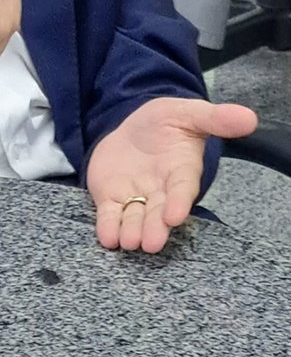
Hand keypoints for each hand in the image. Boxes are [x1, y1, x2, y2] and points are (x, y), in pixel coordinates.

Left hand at [87, 98, 256, 253]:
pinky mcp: (112, 199)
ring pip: (135, 219)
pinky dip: (108, 227)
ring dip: (132, 231)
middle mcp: (160, 190)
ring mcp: (136, 197)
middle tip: (152, 243)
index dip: (179, 202)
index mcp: (181, 171)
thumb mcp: (189, 112)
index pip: (182, 189)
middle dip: (155, 228)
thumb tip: (249, 117)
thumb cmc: (166, 121)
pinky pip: (110, 216)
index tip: (174, 216)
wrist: (133, 126)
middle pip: (158, 212)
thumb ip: (215, 118)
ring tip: (130, 242)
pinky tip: (107, 238)